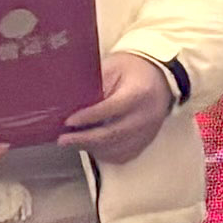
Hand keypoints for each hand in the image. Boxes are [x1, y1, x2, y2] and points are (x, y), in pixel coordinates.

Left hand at [66, 51, 183, 166]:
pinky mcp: (146, 141)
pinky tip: (90, 147)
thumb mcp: (112, 68)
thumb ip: (94, 84)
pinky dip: (105, 154)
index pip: (112, 108)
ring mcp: (148, 131)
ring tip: (72, 142)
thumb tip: (68, 101)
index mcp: (139, 93)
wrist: (159, 79)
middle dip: (85, 139)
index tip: (68, 121)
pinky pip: (124, 155)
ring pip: (118, 148)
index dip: (89, 117)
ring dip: (92, 148)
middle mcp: (146, 116)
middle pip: (114, 134)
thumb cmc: (131, 72)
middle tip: (63, 139)